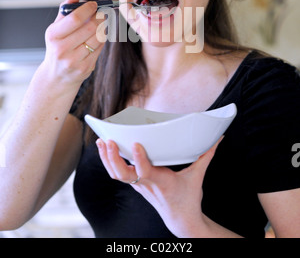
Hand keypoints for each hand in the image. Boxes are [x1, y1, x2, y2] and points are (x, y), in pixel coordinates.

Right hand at [42, 0, 102, 85]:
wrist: (57, 77)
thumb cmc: (57, 48)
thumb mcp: (55, 30)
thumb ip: (65, 11)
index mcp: (53, 36)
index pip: (75, 18)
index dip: (88, 9)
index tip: (94, 4)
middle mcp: (62, 49)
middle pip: (89, 28)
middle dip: (99, 17)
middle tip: (103, 12)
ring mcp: (74, 60)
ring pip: (98, 38)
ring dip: (103, 28)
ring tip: (102, 23)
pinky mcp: (85, 68)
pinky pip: (100, 48)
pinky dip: (102, 40)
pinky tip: (99, 36)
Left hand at [96, 137, 221, 237]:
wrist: (180, 219)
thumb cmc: (188, 198)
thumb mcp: (197, 177)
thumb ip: (206, 156)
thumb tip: (218, 139)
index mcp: (161, 181)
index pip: (146, 172)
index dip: (139, 159)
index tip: (136, 144)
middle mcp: (146, 184)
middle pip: (123, 174)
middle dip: (113, 158)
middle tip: (109, 140)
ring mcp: (138, 185)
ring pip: (116, 174)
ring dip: (106, 158)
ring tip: (101, 141)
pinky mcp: (135, 184)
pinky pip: (117, 174)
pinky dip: (108, 162)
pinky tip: (104, 148)